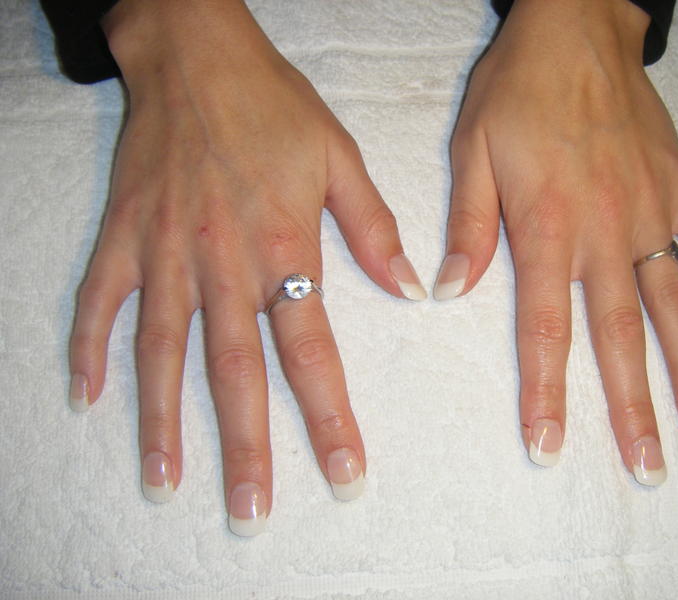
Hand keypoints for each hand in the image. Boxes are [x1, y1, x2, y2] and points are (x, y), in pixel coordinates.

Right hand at [68, 0, 424, 534]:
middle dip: (245, 449)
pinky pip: (99, 301)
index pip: (312, 352)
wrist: (198, 55)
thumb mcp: (340, 159)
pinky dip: (89, 349)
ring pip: (161, 353)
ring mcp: (164, 252)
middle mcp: (221, 262)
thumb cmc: (274, 106)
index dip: (329, 418)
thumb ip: (373, 230)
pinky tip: (84, 398)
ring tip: (166, 484)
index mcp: (282, 247)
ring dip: (162, 423)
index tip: (343, 474)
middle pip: (234, 373)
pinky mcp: (123, 235)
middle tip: (251, 511)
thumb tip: (409, 289)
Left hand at [439, 0, 677, 483]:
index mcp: (548, 228)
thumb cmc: (516, 90)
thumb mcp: (470, 151)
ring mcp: (651, 212)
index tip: (550, 446)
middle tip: (648, 468)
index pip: (544, 330)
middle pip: (619, 336)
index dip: (546, 393)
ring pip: (673, 305)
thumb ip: (466, 227)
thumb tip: (448, 293)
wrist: (574, 28)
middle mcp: (606, 232)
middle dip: (631, 408)